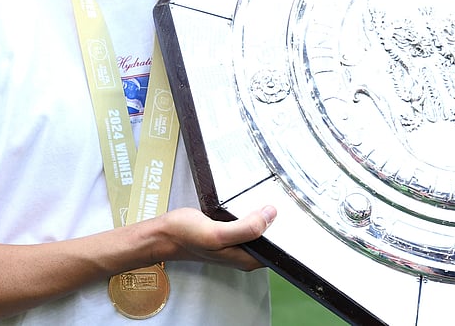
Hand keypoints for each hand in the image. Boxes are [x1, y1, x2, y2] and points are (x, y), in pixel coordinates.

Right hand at [153, 205, 276, 270]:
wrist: (162, 234)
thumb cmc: (185, 236)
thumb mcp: (216, 233)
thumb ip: (245, 228)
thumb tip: (270, 215)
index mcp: (246, 259)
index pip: (278, 249)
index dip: (288, 232)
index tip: (292, 211)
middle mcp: (243, 253)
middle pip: (272, 238)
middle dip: (279, 220)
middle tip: (284, 197)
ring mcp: (236, 243)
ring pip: (260, 229)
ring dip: (265, 214)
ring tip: (272, 195)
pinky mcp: (228, 232)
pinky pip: (247, 222)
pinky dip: (250, 211)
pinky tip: (251, 200)